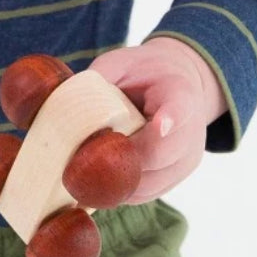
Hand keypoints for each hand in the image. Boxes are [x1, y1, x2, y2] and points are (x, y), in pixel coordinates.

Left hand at [85, 37, 224, 202]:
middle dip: (120, 158)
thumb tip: (65, 106)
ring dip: (118, 179)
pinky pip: (147, 193)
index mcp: (179, 92)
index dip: (169, 119)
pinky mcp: (177, 177)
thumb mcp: (121, 64)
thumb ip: (100, 82)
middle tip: (84, 158)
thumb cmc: (144, 73)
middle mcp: (191, 130)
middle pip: (160, 154)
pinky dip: (122, 190)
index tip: (159, 125)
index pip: (179, 108)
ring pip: (151, 182)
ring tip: (85, 171)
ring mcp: (187, 158)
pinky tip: (99, 179)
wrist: (180, 83)